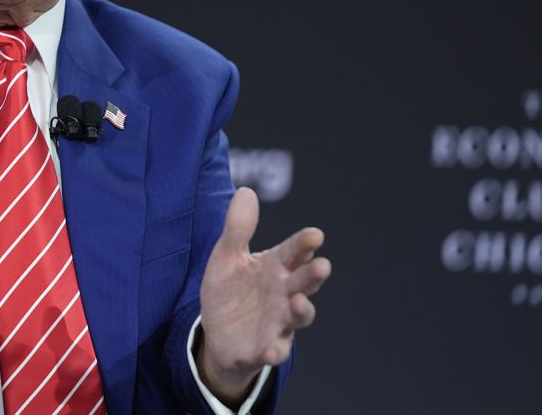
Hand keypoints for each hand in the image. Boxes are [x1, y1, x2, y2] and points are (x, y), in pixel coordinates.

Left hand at [197, 187, 330, 403]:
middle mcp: (283, 293)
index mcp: (275, 267)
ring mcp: (279, 321)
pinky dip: (273, 351)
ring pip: (298, 316)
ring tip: (299, 302)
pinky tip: (269, 351)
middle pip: (303, 282)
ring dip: (302, 311)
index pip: (293, 252)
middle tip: (322, 265)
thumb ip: (238, 228)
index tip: (315, 235)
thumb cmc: (230, 290)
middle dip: (313, 275)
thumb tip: (246, 191)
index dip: (304, 244)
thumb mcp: (227, 257)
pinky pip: (274, 351)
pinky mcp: (266, 347)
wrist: (219, 333)